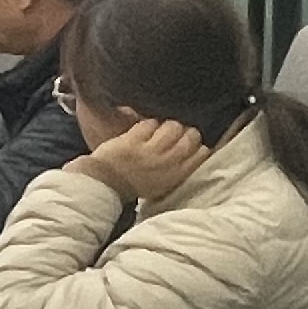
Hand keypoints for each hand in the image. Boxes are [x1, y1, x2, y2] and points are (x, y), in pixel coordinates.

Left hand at [75, 116, 210, 202]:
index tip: (194, 143)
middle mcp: (167, 162)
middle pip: (191, 136)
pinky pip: (150, 123)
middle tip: (179, 133)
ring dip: (168, 125)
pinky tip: (145, 129)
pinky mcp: (134, 140)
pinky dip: (148, 124)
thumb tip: (192, 152)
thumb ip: (178, 169)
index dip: (199, 145)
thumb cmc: (135, 185)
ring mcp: (150, 150)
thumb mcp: (163, 185)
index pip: (202, 154)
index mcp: (176, 175)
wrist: (105, 183)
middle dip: (187, 132)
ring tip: (161, 129)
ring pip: (173, 126)